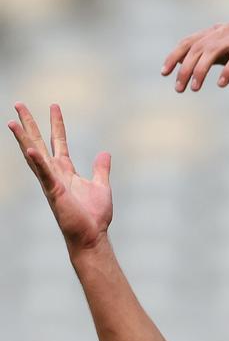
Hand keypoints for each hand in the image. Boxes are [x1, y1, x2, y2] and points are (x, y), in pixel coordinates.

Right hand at [7, 103, 112, 250]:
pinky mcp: (55, 192)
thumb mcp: (101, 185)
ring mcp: (52, 182)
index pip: (58, 142)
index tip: (54, 106)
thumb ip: (100, 169)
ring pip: (35, 155)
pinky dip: (38, 161)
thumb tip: (104, 153)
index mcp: (66, 171)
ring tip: (12, 121)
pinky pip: (45, 174)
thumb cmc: (94, 215)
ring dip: (24, 139)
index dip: (56, 124)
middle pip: (40, 143)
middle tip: (19, 104)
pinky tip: (29, 149)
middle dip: (30, 124)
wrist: (92, 235)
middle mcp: (55, 174)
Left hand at [161, 23, 228, 91]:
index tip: (165, 73)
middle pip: (198, 48)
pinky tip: (221, 84)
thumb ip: (213, 56)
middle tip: (180, 88)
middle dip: (185, 69)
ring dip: (201, 70)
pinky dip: (228, 70)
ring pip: (213, 51)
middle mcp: (227, 29)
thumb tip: (191, 66)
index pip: (189, 42)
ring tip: (195, 88)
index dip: (174, 56)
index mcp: (218, 31)